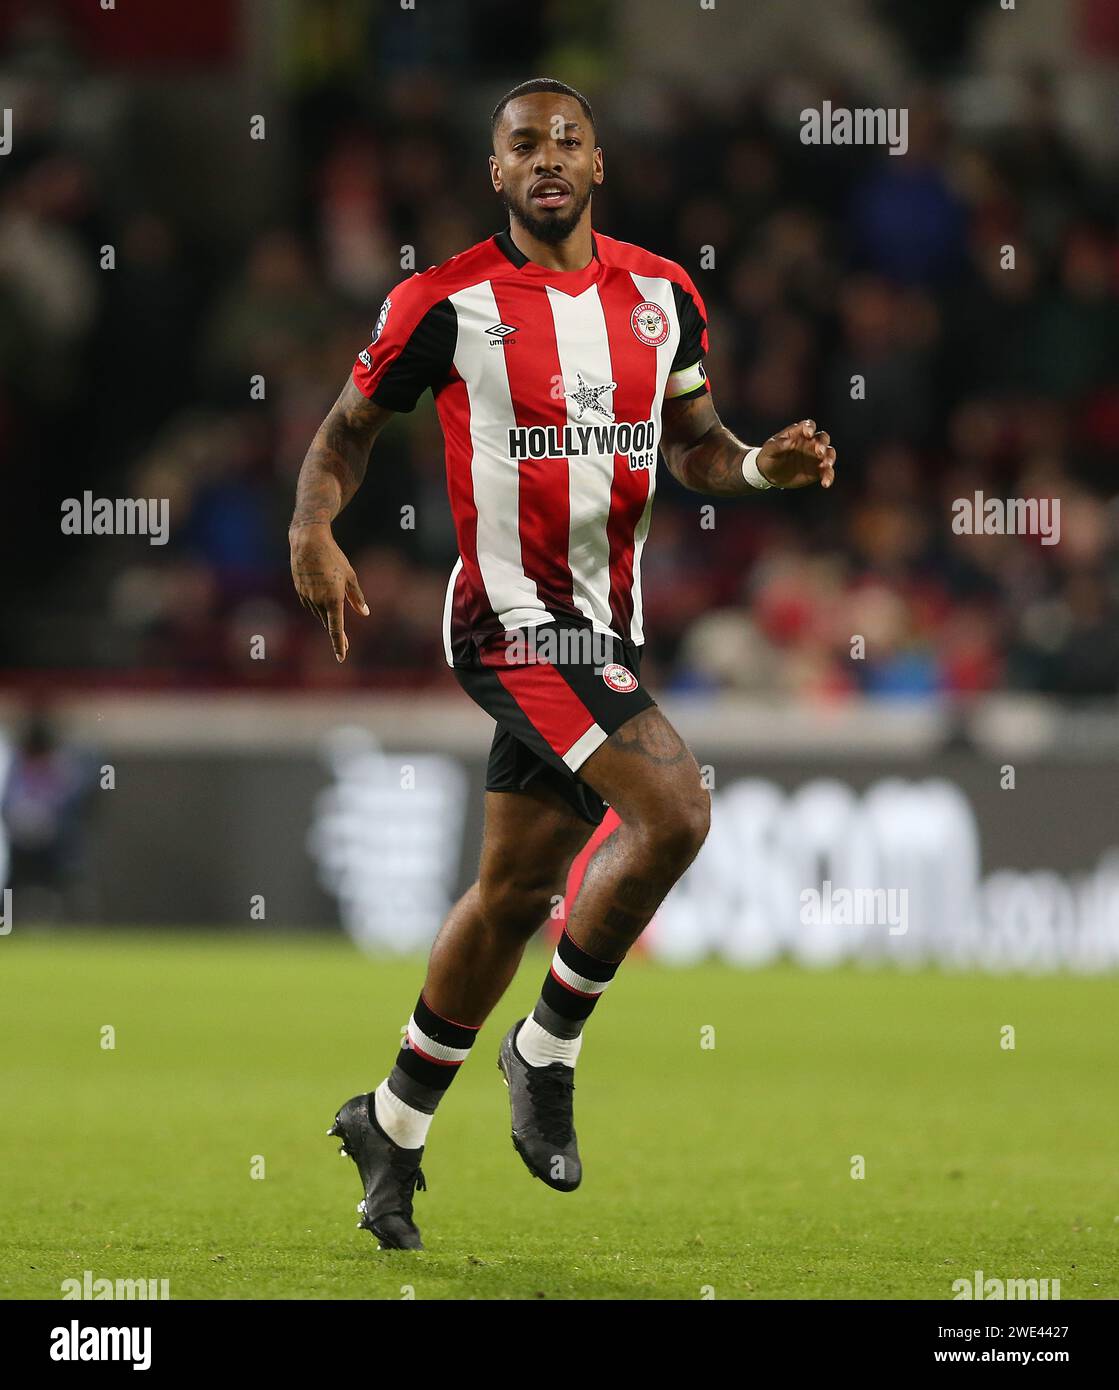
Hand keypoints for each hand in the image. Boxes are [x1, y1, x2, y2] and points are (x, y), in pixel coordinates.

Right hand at [289, 523, 367, 661]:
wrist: (308, 542)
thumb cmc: (333, 557)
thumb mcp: (350, 576)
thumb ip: (357, 597)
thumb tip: (365, 613)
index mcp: (333, 599)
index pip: (336, 628)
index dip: (339, 644)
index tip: (342, 657)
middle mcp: (318, 601)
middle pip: (328, 623)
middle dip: (337, 635)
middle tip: (347, 648)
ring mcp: (306, 597)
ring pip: (319, 614)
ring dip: (327, 617)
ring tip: (335, 607)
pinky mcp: (299, 591)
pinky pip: (311, 604)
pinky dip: (318, 605)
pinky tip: (322, 595)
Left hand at [758, 419, 835, 488]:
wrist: (769, 474)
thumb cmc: (768, 456)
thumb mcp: (769, 450)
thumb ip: (779, 445)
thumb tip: (791, 442)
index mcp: (798, 433)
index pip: (808, 426)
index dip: (810, 428)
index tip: (808, 434)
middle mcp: (810, 443)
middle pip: (823, 438)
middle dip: (823, 444)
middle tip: (819, 452)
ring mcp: (815, 457)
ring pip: (829, 453)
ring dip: (830, 458)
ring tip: (826, 465)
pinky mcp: (817, 470)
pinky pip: (827, 472)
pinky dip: (829, 476)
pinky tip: (825, 483)